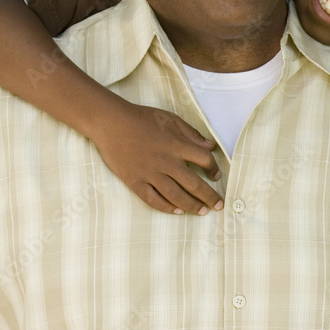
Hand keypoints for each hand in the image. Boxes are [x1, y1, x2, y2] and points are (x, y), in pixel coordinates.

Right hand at [90, 101, 222, 214]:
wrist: (110, 123)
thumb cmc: (142, 118)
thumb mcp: (170, 119)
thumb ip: (191, 134)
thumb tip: (211, 146)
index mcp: (176, 144)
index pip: (204, 160)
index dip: (213, 169)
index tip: (216, 176)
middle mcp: (166, 161)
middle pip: (194, 184)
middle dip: (209, 197)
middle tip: (218, 205)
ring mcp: (150, 173)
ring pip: (175, 195)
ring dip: (191, 205)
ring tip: (201, 212)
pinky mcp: (135, 181)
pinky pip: (153, 199)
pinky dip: (166, 207)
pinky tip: (177, 211)